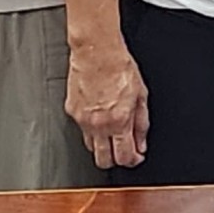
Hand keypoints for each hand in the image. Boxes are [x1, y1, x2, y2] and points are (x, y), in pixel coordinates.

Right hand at [67, 41, 149, 169]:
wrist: (96, 51)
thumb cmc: (120, 67)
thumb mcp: (141, 95)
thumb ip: (141, 123)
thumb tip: (141, 143)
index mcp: (119, 121)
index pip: (124, 157)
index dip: (132, 161)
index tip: (136, 156)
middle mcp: (98, 124)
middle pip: (103, 161)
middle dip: (115, 160)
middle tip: (123, 150)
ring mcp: (82, 119)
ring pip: (91, 147)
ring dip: (102, 145)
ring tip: (112, 131)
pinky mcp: (71, 111)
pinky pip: (81, 129)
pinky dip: (91, 128)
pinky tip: (99, 115)